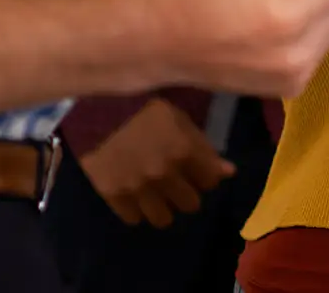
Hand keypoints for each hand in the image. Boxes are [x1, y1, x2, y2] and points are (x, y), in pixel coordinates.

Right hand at [81, 98, 233, 228]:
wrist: (98, 112)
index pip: (210, 181)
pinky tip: (137, 193)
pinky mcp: (114, 196)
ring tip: (158, 192)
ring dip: (164, 206)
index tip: (197, 170)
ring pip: (163, 218)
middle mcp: (164, 174)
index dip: (205, 175)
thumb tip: (229, 172)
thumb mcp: (179, 119)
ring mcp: (138, 188)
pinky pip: (135, 219)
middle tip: (177, 181)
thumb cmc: (145, 109)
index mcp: (183, 150)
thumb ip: (203, 146)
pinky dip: (138, 209)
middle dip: (187, 192)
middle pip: (190, 204)